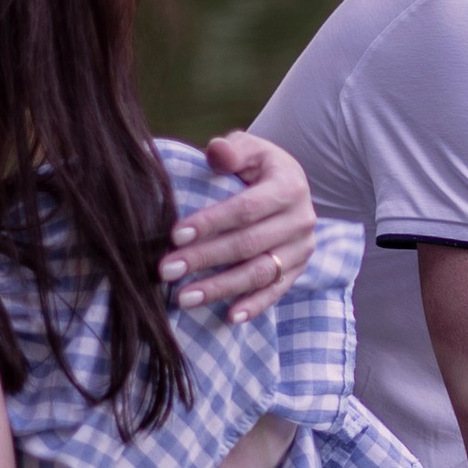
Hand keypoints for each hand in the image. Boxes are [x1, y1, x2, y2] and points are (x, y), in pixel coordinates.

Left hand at [160, 132, 315, 321]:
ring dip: (220, 288)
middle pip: (248, 244)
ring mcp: (301, 249)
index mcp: (289, 186)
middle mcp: (301, 220)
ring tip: (184, 298)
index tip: (175, 235)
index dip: (211, 222)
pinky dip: (254, 306)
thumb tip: (216, 151)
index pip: (246, 208)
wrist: (289, 187)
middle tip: (166, 270)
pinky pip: (275, 292)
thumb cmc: (258, 168)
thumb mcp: (249, 150)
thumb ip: (232, 150)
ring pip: (259, 272)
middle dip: (204, 258)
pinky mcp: (298, 270)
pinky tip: (229, 317)